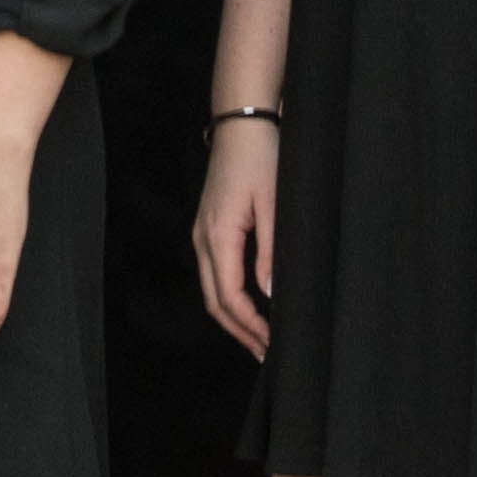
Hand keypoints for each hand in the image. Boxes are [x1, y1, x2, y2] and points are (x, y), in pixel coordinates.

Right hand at [190, 119, 280, 357]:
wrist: (242, 122)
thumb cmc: (261, 156)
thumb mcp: (274, 204)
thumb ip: (270, 252)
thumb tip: (269, 295)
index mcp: (218, 236)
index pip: (229, 297)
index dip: (250, 326)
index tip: (273, 343)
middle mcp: (203, 238)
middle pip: (214, 301)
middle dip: (240, 332)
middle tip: (266, 354)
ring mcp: (202, 233)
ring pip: (212, 290)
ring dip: (234, 317)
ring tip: (260, 338)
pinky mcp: (208, 227)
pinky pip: (214, 273)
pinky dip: (230, 297)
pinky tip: (249, 305)